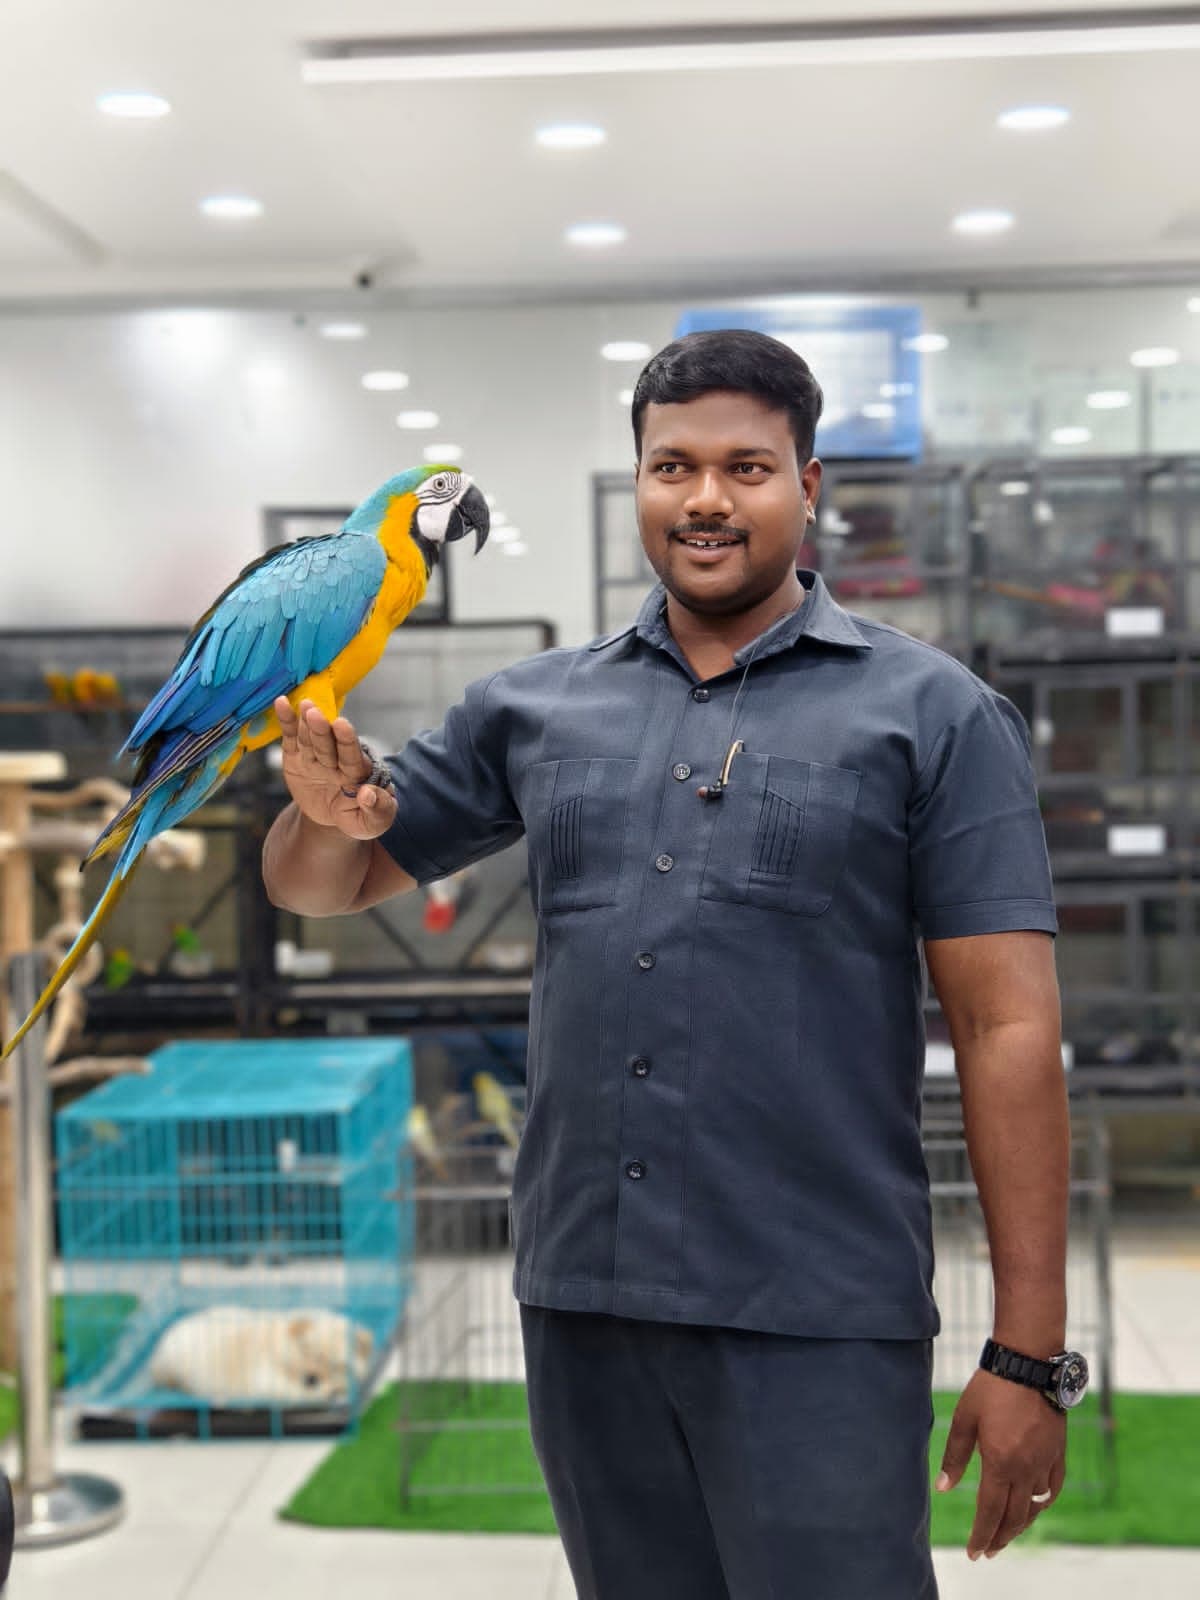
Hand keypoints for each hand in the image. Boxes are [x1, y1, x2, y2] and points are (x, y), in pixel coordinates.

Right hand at [274, 697, 398, 840]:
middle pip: (328, 744)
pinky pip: (291, 736)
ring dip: (305, 721)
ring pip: (309, 738)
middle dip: (322, 729)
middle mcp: (336, 759)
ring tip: (303, 705)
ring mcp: (315, 756)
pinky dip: (286, 720)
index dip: (347, 740)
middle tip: (315, 713)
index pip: (352, 755)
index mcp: (357, 773)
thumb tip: (367, 795)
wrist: (332, 815)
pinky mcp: (295, 755)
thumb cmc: (358, 817)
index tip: (342, 725)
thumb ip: (378, 811)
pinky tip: (281, 703)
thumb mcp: (372, 824)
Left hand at [937, 1369, 1065, 1560]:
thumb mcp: (964, 1419)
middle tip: (988, 1552)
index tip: (975, 1553)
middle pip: (1014, 1517)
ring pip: (1034, 1507)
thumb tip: (943, 1488)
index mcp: (1000, 1462)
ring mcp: (1045, 1462)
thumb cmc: (991, 1387)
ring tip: (1006, 1535)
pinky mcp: (1057, 1452)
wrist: (1029, 1364)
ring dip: (1020, 1526)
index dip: (982, 1536)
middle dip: (999, 1538)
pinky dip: (1042, 1504)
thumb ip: (955, 1457)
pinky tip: (1034, 1508)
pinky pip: (1052, 1489)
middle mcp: (1026, 1469)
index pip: (990, 1512)